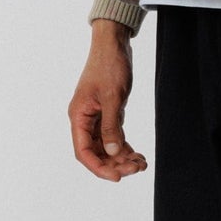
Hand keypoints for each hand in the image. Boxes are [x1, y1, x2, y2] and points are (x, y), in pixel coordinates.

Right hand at [70, 22, 148, 181]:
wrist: (114, 43)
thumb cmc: (109, 65)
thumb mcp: (112, 96)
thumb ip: (112, 125)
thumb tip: (113, 152)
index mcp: (78, 116)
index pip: (83, 152)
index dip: (99, 167)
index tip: (117, 177)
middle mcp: (84, 120)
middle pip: (96, 152)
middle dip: (115, 164)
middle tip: (136, 169)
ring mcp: (96, 117)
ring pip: (107, 147)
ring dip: (122, 158)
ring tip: (141, 164)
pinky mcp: (108, 113)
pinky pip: (115, 136)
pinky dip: (126, 147)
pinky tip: (139, 155)